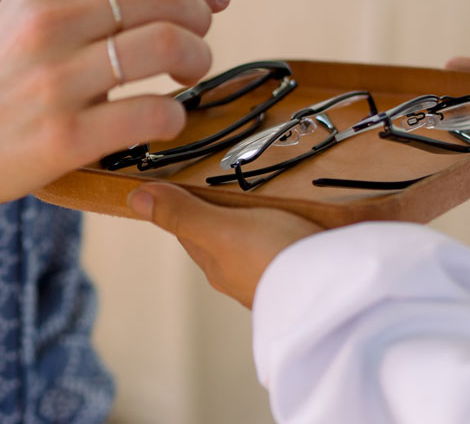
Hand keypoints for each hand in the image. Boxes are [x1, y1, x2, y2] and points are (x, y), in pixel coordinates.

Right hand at [0, 0, 231, 225]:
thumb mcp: (26, 18)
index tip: (215, 0)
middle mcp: (50, 23)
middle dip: (202, 19)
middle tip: (199, 43)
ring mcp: (56, 80)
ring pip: (169, 46)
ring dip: (198, 61)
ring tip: (185, 78)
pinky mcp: (63, 137)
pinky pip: (152, 114)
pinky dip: (174, 116)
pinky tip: (164, 121)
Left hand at [128, 183, 322, 307]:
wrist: (335, 292)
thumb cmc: (274, 261)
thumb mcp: (221, 228)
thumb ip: (182, 213)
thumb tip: (134, 199)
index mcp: (214, 262)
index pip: (188, 227)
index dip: (183, 201)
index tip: (182, 177)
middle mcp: (239, 271)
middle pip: (221, 231)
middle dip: (222, 207)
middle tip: (226, 179)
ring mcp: (271, 272)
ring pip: (254, 237)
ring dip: (257, 215)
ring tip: (264, 192)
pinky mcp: (304, 266)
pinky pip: (286, 241)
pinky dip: (286, 224)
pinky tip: (296, 214)